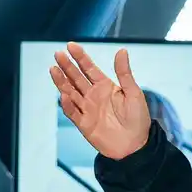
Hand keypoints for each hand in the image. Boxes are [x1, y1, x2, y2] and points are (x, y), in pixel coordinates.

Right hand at [50, 43, 151, 159]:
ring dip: (61, 82)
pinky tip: (63, 95)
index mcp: (105, 86)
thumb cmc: (138, 119)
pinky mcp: (84, 124)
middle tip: (58, 54)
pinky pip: (72, 112)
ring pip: (70, 92)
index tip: (71, 46)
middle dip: (67, 66)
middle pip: (76, 78)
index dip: (80, 57)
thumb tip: (121, 50)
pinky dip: (67, 104)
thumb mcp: (133, 92)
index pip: (89, 68)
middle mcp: (93, 96)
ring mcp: (87, 109)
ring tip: (53, 69)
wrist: (136, 145)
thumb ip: (124, 73)